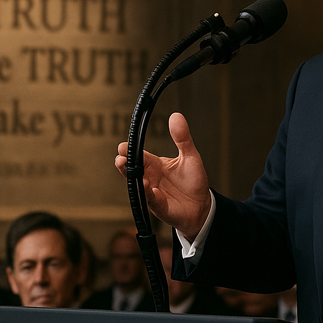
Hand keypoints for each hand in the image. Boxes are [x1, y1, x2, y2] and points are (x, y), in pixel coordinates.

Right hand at [115, 112, 211, 236]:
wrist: (202, 205)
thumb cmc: (194, 181)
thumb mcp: (190, 156)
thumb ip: (182, 138)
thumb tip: (176, 115)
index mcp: (155, 165)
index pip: (139, 155)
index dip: (130, 151)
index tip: (123, 146)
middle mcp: (150, 178)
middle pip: (132, 170)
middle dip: (124, 165)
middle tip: (120, 158)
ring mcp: (153, 193)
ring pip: (138, 186)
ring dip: (134, 179)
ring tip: (132, 172)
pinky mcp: (160, 207)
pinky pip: (152, 200)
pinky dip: (150, 194)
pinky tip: (149, 187)